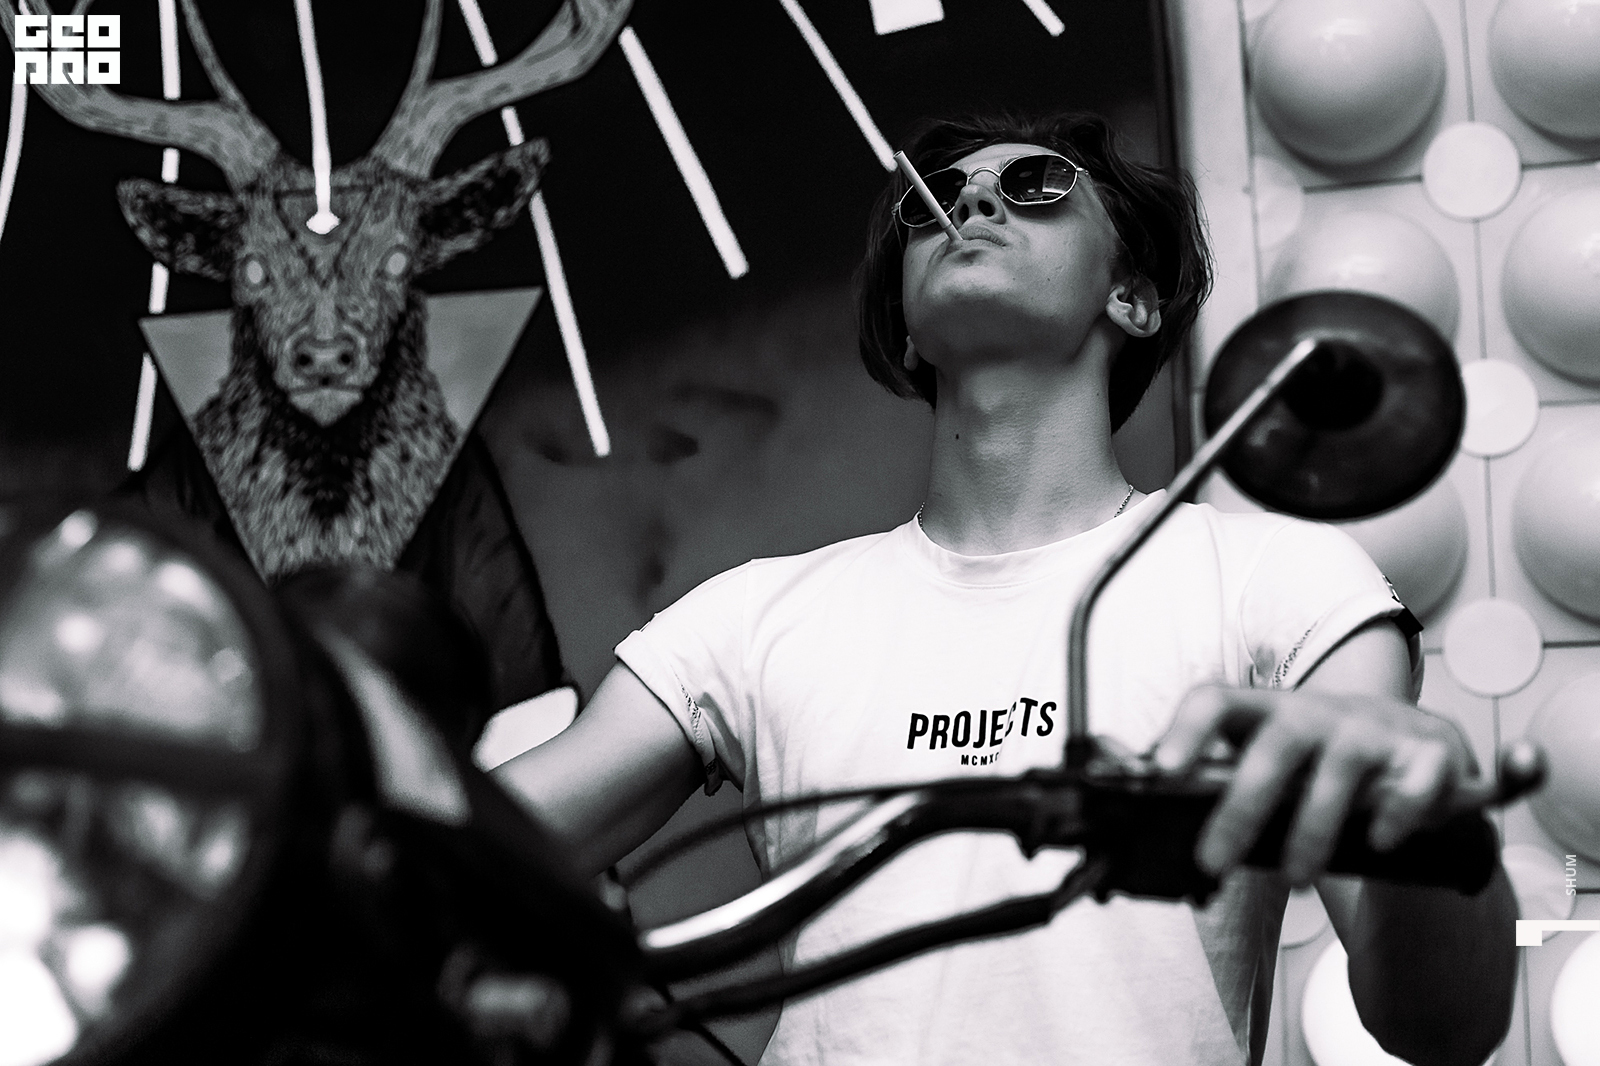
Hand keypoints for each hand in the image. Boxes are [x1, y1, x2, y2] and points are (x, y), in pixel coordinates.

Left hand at [1151, 685, 1494, 887]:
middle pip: (1273, 748)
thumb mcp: (1272, 758)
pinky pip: (1412, 785)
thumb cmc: (1322, 758)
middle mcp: (1319, 713)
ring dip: (1312, 830)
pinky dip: (1397, 815)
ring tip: (1295, 880)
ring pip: (1338, 773)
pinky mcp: (1429, 753)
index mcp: (1268, 711)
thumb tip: (1148, 809)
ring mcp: (1375, 730)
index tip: (1163, 768)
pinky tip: (1380, 842)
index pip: (1216, 700)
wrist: (1416, 739)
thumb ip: (1221, 778)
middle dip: (1240, 808)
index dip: (1187, 729)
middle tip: (1213, 861)